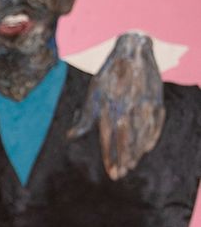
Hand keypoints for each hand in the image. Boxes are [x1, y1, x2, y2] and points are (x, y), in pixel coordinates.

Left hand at [69, 32, 165, 180]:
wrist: (133, 51)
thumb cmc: (108, 75)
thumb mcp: (93, 94)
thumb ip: (84, 118)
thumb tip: (70, 137)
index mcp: (109, 109)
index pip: (109, 140)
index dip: (110, 158)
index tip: (111, 172)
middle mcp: (127, 110)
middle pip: (126, 141)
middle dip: (124, 159)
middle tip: (121, 174)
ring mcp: (144, 105)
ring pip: (141, 135)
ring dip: (137, 152)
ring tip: (132, 165)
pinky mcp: (156, 100)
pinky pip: (157, 123)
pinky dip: (152, 136)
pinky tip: (147, 148)